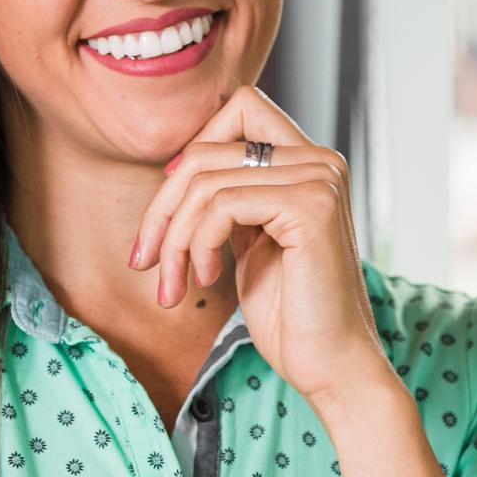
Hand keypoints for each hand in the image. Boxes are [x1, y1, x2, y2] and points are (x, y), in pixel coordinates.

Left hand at [129, 85, 387, 411]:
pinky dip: (198, 245)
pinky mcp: (310, 206)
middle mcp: (320, 160)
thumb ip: (231, 199)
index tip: (169, 211)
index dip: (194, 150)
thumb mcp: (252, 243)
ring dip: (172, 239)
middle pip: (207, 150)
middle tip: (145, 262)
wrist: (332, 367)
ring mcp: (319, 179)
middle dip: (162, 208)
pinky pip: (222, 205)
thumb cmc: (291, 315)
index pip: (240, 109)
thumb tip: (175, 169)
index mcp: (309, 164)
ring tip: (172, 286)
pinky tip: (208, 279)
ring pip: (205, 180)